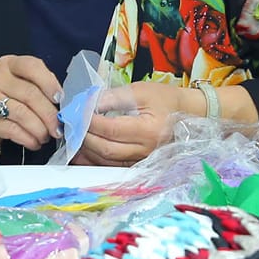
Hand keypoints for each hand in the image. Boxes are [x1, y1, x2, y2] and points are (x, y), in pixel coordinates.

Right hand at [0, 55, 63, 150]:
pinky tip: (34, 142)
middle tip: (58, 128)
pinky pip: (13, 130)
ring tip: (47, 136)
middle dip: (49, 114)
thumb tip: (63, 106)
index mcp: (9, 64)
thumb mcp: (21, 83)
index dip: (49, 83)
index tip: (60, 99)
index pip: (32, 67)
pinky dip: (28, 139)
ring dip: (40, 129)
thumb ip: (40, 87)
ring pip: (23, 114)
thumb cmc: (9, 96)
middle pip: (30, 94)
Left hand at [73, 81, 199, 166]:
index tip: (76, 112)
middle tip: (69, 125)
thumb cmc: (164, 99)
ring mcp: (142, 160)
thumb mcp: (140, 91)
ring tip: (73, 137)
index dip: (89, 122)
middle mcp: (146, 150)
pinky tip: (83, 152)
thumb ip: (113, 97)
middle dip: (83, 137)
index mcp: (148, 130)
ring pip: (106, 162)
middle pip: (106, 150)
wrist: (188, 114)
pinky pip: (112, 167)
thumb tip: (88, 104)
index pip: (111, 129)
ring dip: (86, 151)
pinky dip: (95, 160)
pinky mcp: (139, 165)